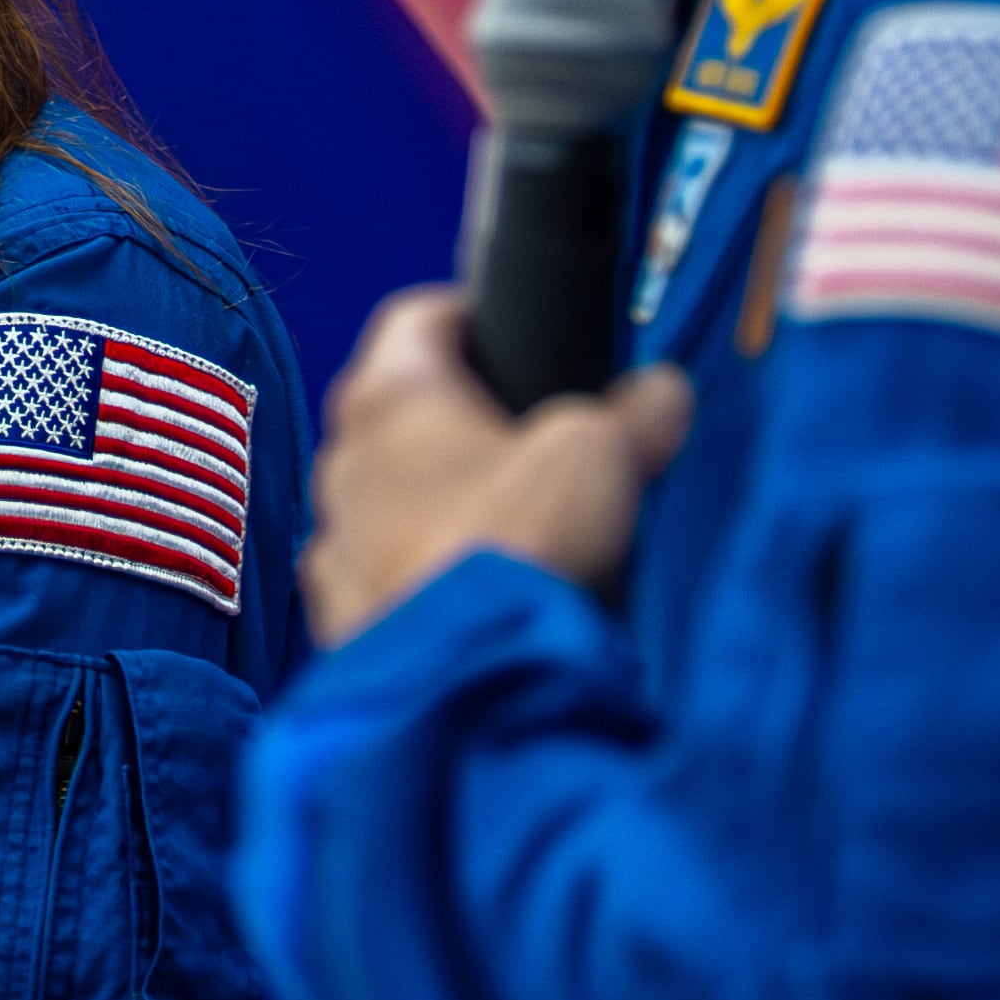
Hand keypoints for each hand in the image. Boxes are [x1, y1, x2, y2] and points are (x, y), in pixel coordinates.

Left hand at [302, 290, 692, 647]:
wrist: (462, 686)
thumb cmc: (515, 543)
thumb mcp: (600, 457)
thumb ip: (636, 414)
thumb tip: (665, 392)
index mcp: (392, 395)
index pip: (414, 318)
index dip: (463, 313)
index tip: (501, 327)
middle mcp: (344, 460)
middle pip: (395, 413)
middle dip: (455, 418)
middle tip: (522, 432)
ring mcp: (333, 544)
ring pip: (382, 498)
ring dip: (432, 501)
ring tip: (505, 522)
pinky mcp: (342, 618)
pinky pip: (382, 576)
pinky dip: (422, 573)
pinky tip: (475, 595)